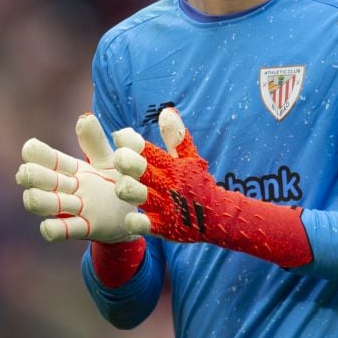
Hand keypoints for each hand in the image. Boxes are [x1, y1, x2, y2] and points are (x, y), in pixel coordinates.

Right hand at [16, 114, 143, 242]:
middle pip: (39, 180)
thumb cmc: (117, 183)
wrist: (135, 213)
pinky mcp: (85, 228)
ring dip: (37, 200)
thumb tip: (84, 118)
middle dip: (30, 176)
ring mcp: (73, 209)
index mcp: (72, 169)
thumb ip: (96, 141)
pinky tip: (48, 226)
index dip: (36, 154)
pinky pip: (64, 230)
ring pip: (46, 204)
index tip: (30, 148)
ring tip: (34, 196)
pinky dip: (54, 229)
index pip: (47, 159)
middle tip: (27, 173)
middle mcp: (67, 188)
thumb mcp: (109, 160)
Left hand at [112, 108, 311, 266]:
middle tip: (119, 157)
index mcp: (171, 165)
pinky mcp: (165, 227)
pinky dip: (138, 222)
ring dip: (128, 189)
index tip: (121, 135)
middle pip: (142, 169)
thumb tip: (166, 111)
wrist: (218, 216)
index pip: (149, 149)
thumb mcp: (190, 159)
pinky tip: (132, 217)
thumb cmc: (198, 183)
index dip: (132, 141)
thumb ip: (176, 136)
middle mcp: (167, 184)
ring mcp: (166, 206)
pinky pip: (147, 225)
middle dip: (127, 161)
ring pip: (140, 195)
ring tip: (123, 185)